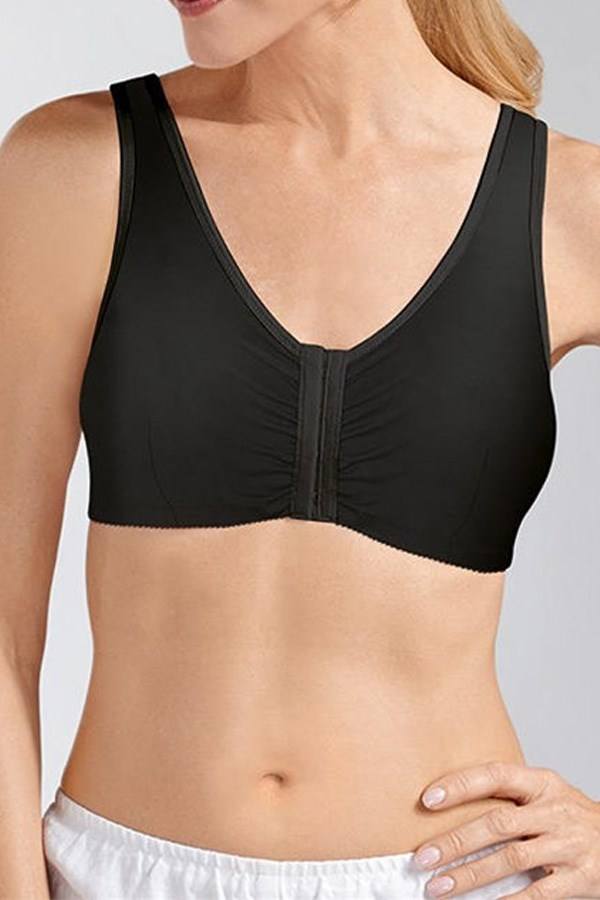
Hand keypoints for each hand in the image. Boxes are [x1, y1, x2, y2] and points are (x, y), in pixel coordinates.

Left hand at [412, 761, 599, 898]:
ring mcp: (569, 844)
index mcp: (542, 784)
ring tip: (440, 887)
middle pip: (498, 823)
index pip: (495, 776)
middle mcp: (555, 810)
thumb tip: (450, 813)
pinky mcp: (581, 877)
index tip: (428, 800)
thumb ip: (509, 801)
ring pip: (512, 858)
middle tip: (424, 857)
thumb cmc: (570, 819)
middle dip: (456, 841)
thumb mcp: (545, 797)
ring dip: (471, 875)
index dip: (460, 786)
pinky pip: (539, 894)